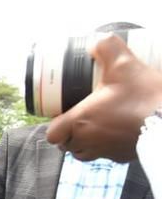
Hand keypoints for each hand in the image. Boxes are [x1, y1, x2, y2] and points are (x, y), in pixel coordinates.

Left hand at [46, 33, 161, 161]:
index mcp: (81, 120)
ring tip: (97, 126)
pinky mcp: (124, 157)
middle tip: (79, 118)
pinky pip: (108, 156)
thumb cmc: (146, 96)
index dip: (55, 125)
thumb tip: (97, 41)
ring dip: (85, 142)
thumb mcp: (125, 64)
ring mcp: (107, 152)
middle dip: (69, 134)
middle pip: (66, 145)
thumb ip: (108, 48)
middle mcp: (89, 140)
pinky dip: (108, 146)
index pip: (52, 134)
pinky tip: (120, 132)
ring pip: (84, 153)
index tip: (63, 113)